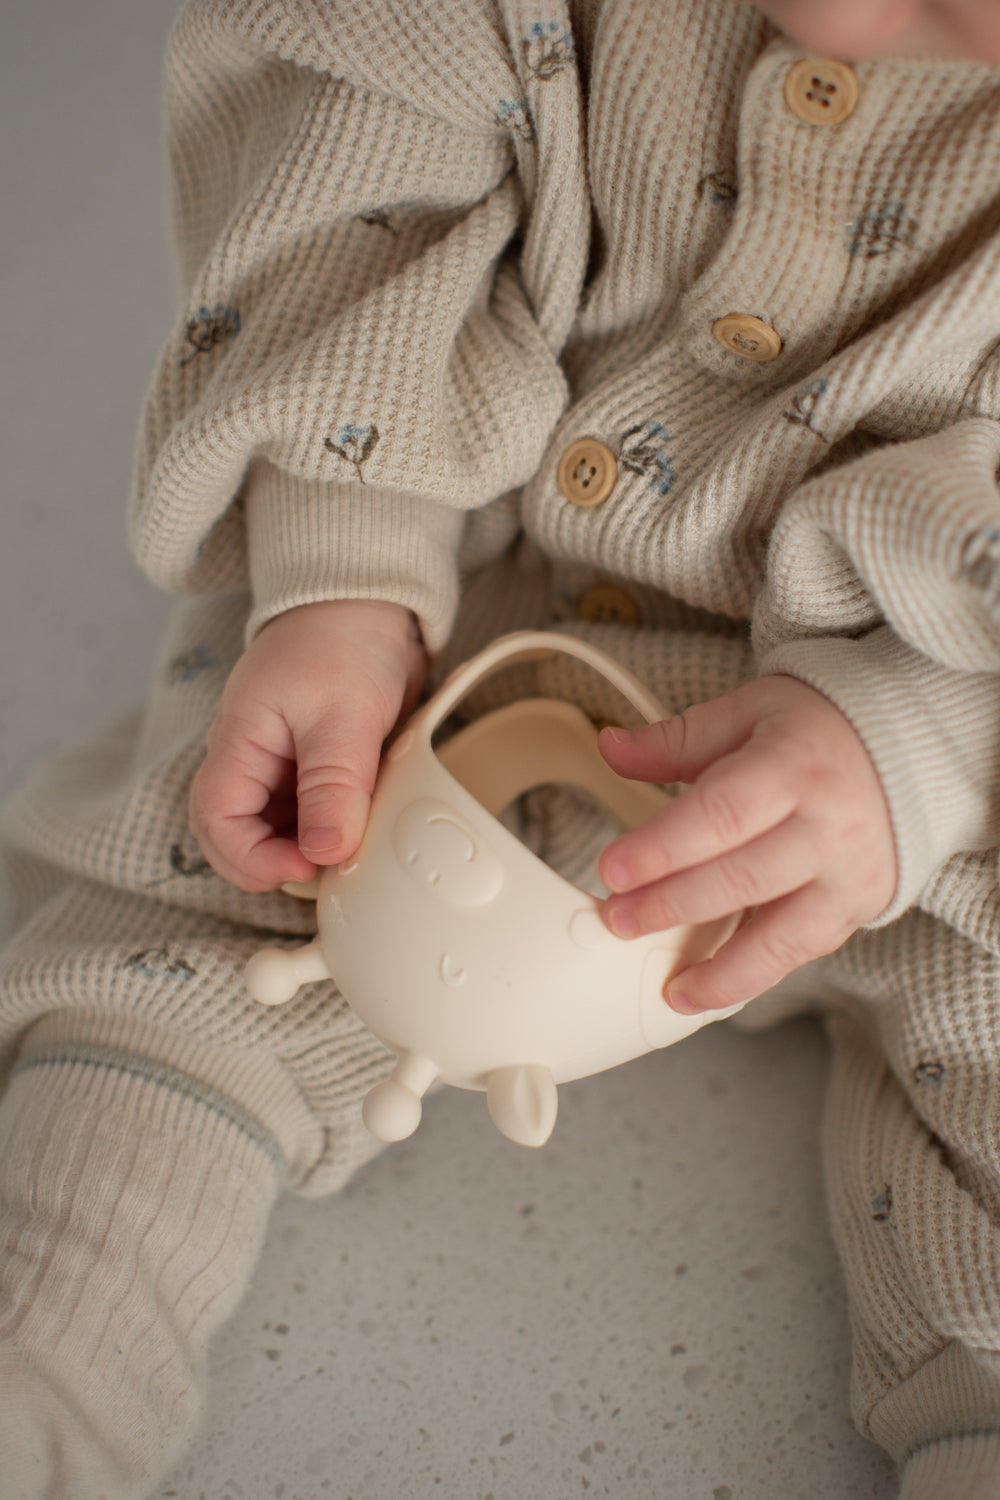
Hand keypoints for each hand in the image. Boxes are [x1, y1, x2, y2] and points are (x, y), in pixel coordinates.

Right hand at [189, 599, 425, 891]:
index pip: (217, 822)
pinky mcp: (310, 769)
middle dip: (274, 865)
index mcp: (239, 743)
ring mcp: (279, 767)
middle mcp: (250, 761)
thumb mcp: (345, 715)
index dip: (253, 859)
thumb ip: (334, 786)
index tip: (308, 867)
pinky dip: (329, 831)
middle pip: (235, 835)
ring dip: (305, 851)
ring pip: (274, 831)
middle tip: (328, 875)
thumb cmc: (345, 641)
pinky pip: (308, 815)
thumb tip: (326, 853)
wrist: (368, 604)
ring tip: (349, 855)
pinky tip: (360, 831)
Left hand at [596, 675, 896, 1012]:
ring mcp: (850, 872)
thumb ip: (676, 740)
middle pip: (742, 877)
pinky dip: (754, 976)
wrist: (908, 749)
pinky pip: (802, 951)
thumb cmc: (817, 731)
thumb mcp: (747, 713)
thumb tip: (611, 747)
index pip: (721, 814)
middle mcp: (829, 824)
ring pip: (781, 934)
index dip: (663, 847)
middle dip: (672, 905)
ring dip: (719, 968)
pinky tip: (712, 988)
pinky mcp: (861, 905)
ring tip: (671, 988)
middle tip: (619, 919)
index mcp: (794, 765)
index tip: (613, 870)